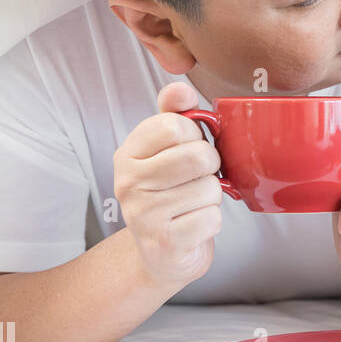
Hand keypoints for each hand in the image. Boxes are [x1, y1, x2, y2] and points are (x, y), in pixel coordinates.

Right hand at [112, 81, 223, 292]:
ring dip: (212, 197)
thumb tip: (179, 88)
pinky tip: (193, 224)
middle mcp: (128, 182)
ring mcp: (142, 215)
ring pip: (209, 188)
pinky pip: (212, 218)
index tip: (188, 148)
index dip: (195, 135)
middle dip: (211, 166)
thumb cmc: (170, 193)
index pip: (172, 124)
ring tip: (193, 203)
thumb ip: (174, 115)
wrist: (162, 253)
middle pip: (198, 155)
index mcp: (128, 154)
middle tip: (198, 177)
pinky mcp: (164, 243)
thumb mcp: (167, 151)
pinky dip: (212, 221)